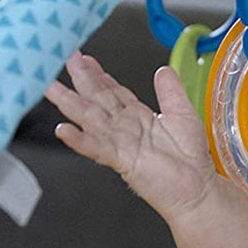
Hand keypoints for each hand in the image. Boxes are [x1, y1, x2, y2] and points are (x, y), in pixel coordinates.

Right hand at [46, 52, 216, 222]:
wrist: (197, 189)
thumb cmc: (191, 158)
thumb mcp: (183, 115)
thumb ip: (171, 92)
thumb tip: (163, 69)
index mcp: (138, 116)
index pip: (112, 91)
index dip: (98, 74)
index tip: (83, 58)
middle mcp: (125, 128)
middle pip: (96, 100)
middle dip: (80, 80)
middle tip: (62, 59)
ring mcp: (120, 143)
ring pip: (90, 119)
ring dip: (69, 104)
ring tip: (49, 88)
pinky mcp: (122, 161)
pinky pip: (98, 148)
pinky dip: (80, 140)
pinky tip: (64, 130)